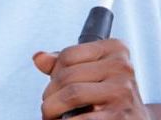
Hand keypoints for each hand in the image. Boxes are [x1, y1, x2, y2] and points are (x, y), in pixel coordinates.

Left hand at [33, 39, 150, 118]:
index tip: (53, 86)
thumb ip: (65, 63)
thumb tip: (38, 57)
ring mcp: (122, 92)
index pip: (68, 54)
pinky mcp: (120, 117)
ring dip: (52, 110)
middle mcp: (122, 67)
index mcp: (115, 49)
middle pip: (67, 75)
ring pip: (70, 95)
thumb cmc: (110, 95)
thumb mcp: (93, 71)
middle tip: (48, 107)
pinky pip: (79, 119)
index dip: (53, 72)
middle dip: (49, 95)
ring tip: (51, 117)